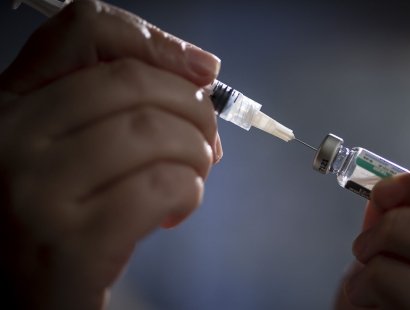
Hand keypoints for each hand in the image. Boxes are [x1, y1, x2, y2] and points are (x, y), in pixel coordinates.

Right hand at [0, 1, 221, 308]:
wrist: (21, 297)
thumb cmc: (56, 217)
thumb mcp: (67, 149)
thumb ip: (113, 107)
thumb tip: (199, 76)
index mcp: (11, 105)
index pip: (83, 30)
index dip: (156, 42)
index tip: (203, 71)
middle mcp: (11, 138)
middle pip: (135, 82)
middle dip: (195, 110)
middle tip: (207, 142)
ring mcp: (36, 190)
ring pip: (156, 132)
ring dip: (197, 153)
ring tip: (192, 176)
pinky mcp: (71, 242)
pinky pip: (162, 186)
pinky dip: (189, 192)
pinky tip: (176, 209)